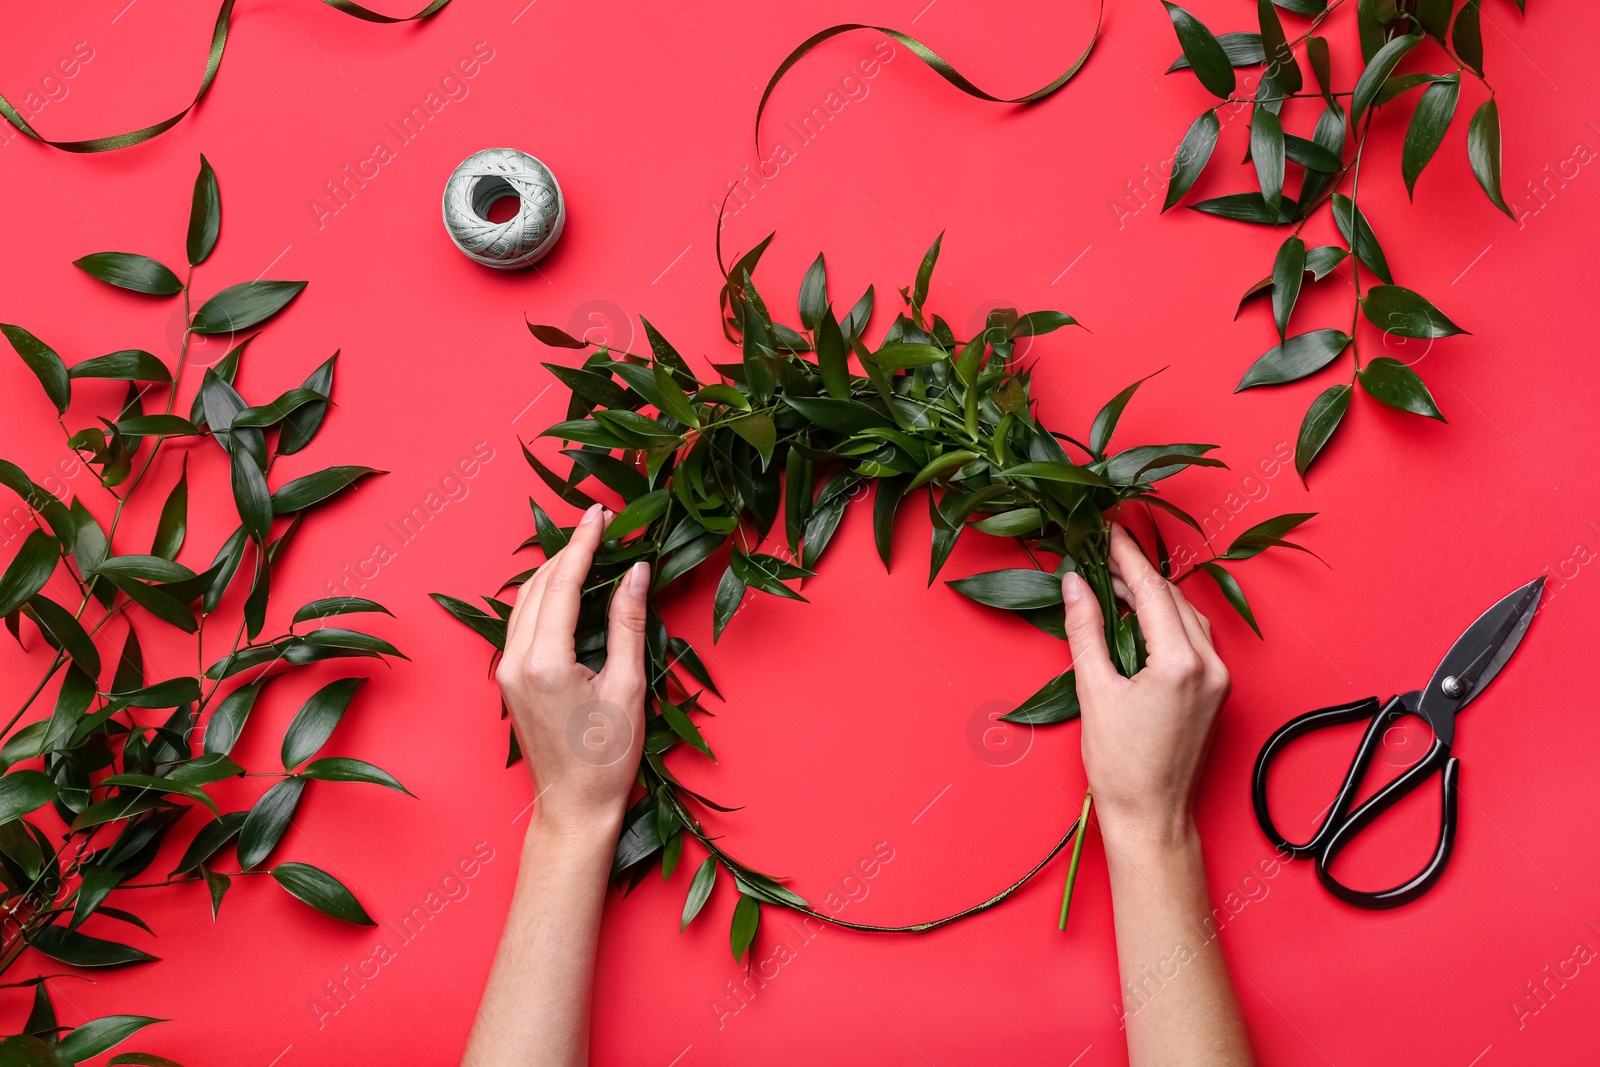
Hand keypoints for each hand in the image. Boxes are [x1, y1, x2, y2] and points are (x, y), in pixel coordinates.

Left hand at [496, 503, 648, 835]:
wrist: (574, 807)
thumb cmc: (607, 758)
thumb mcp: (627, 686)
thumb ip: (627, 623)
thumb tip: (635, 572)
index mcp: (545, 661)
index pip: (562, 583)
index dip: (584, 544)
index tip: (602, 514)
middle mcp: (515, 661)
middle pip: (537, 585)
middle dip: (568, 550)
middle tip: (600, 524)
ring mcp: (506, 671)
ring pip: (524, 600)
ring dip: (553, 570)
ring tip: (587, 547)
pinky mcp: (508, 680)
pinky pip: (521, 621)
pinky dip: (544, 595)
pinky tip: (566, 587)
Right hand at [1063, 524, 1230, 848]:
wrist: (1152, 817)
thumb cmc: (1120, 766)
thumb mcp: (1094, 691)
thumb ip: (1086, 631)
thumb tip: (1076, 584)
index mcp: (1180, 662)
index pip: (1152, 590)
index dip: (1127, 555)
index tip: (1106, 530)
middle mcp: (1210, 665)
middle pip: (1173, 598)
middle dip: (1139, 572)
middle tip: (1103, 552)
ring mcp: (1219, 680)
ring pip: (1187, 616)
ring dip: (1154, 595)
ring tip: (1116, 583)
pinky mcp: (1216, 693)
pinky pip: (1195, 639)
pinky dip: (1167, 621)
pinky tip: (1141, 620)